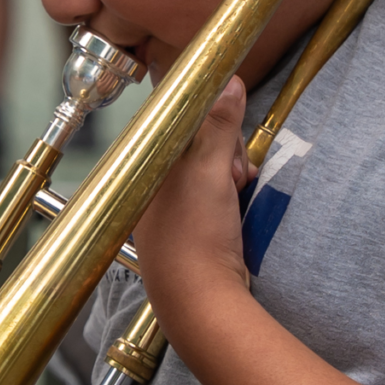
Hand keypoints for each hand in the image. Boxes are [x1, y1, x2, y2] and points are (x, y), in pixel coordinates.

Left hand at [130, 77, 253, 362]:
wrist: (201, 302)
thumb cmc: (194, 238)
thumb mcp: (209, 170)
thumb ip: (218, 124)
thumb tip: (229, 82)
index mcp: (143, 167)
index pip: (176, 119)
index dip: (206, 119)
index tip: (224, 128)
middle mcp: (151, 184)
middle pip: (196, 141)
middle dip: (224, 149)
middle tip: (232, 172)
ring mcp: (169, 206)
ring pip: (208, 166)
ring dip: (231, 171)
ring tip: (238, 189)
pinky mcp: (189, 226)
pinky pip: (213, 192)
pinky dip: (231, 192)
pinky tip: (240, 200)